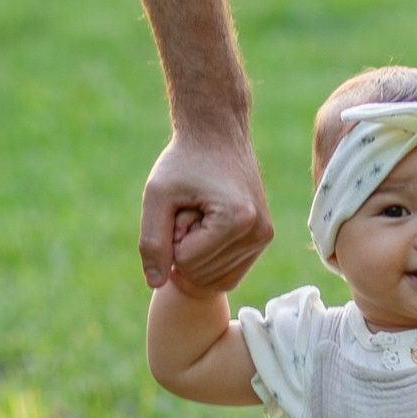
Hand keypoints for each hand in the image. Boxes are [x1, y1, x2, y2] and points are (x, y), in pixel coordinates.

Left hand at [140, 122, 270, 291]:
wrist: (216, 133)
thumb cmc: (183, 161)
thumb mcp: (157, 195)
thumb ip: (152, 242)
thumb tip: (157, 284)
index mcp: (237, 220)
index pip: (185, 262)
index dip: (171, 235)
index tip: (179, 205)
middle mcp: (259, 232)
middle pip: (201, 275)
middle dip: (183, 248)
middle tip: (187, 209)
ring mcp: (264, 237)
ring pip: (213, 279)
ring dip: (195, 252)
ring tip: (198, 214)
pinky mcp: (263, 238)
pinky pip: (228, 274)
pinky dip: (208, 260)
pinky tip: (205, 227)